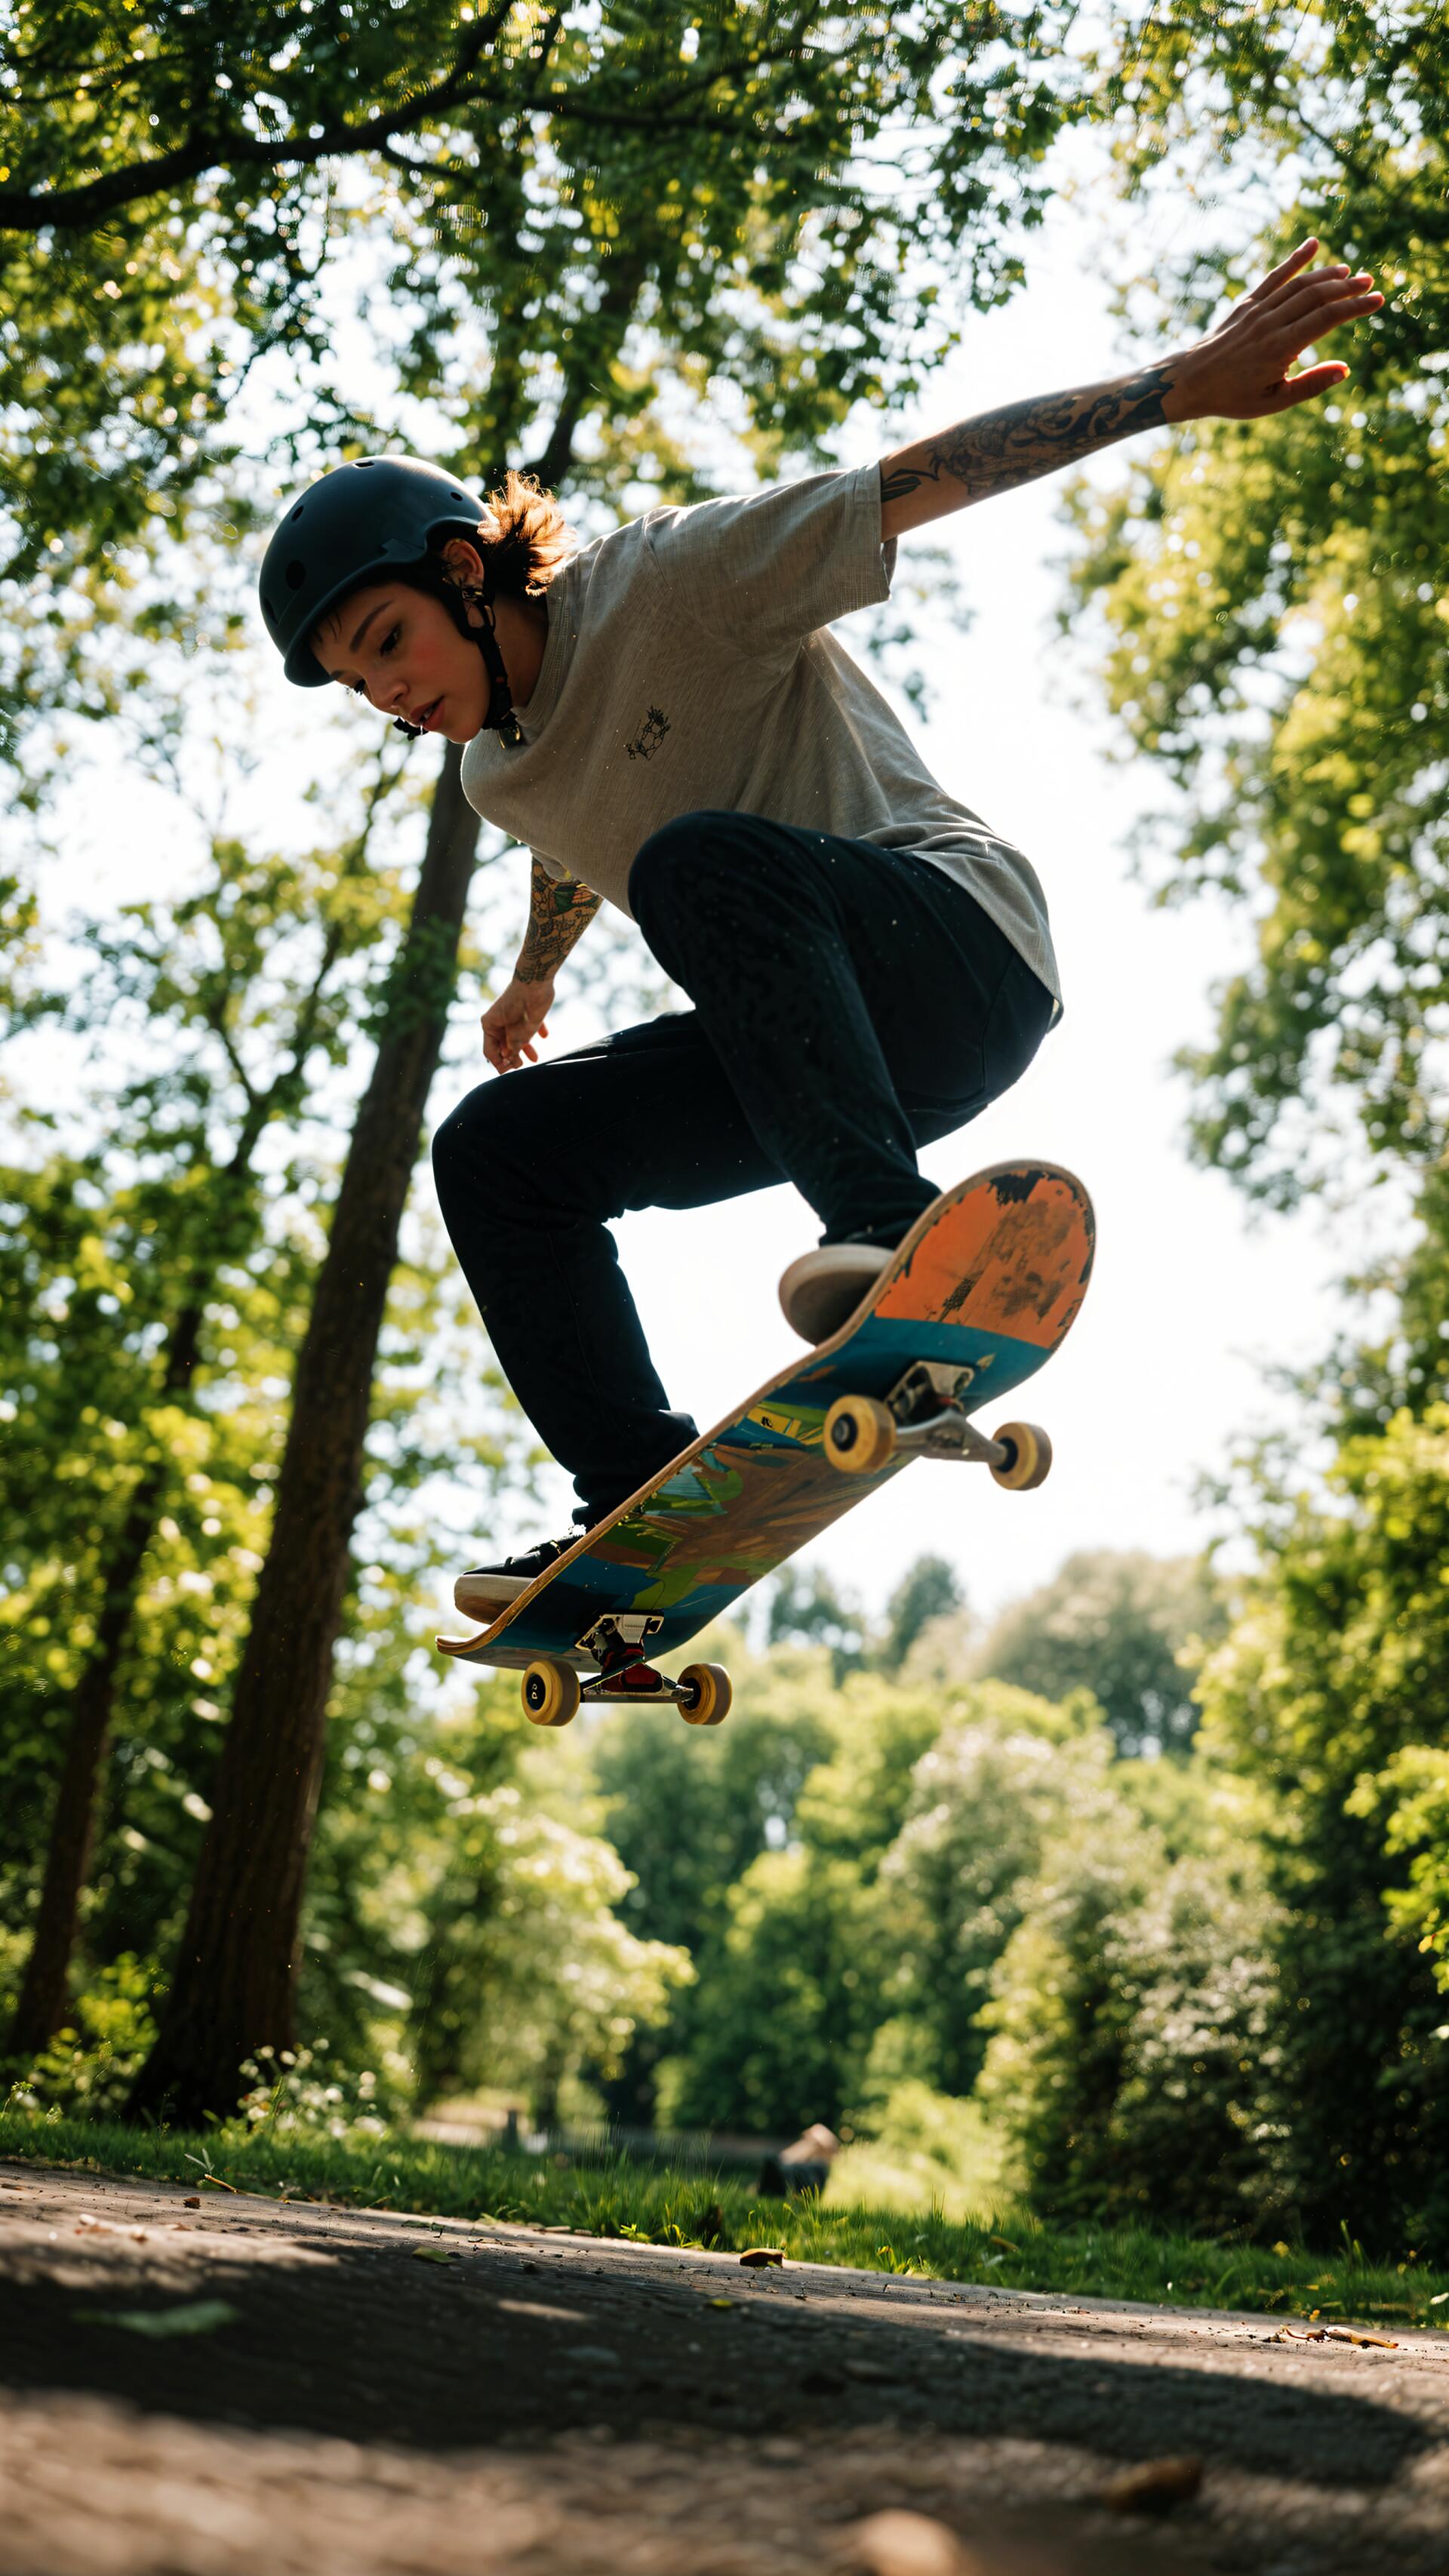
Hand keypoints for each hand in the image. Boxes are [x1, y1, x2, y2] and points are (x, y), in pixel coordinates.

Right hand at [481, 975, 553, 1072]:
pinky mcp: (523, 1009)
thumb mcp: (520, 1032)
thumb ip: (513, 1047)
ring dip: (525, 1047)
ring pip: (516, 1036)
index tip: (510, 1070)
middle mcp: (498, 1020)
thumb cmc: (525, 1005)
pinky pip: (528, 1025)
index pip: (490, 1051)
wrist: (536, 978)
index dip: (499, 1063)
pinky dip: (536, 1032)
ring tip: (535, 1058)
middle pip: (503, 1045)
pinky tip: (545, 1035)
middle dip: (513, 1057)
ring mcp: (511, 1015)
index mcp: (490, 1024)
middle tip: (522, 1065)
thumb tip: (509, 1057)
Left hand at [1163, 238, 1383, 424]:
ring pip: (1298, 284)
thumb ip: (1310, 385)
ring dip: (1327, 275)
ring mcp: (1256, 310)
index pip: (1326, 318)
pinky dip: (1294, 259)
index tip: (1377, 300)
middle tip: (1369, 283)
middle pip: (1317, 295)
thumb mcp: (1273, 402)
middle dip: (1347, 287)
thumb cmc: (1232, 396)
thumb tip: (1344, 369)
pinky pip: (1273, 276)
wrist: (1190, 381)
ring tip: (1349, 273)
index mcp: (1280, 348)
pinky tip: (1313, 244)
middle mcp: (1270, 323)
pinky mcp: (1246, 303)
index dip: (1355, 307)